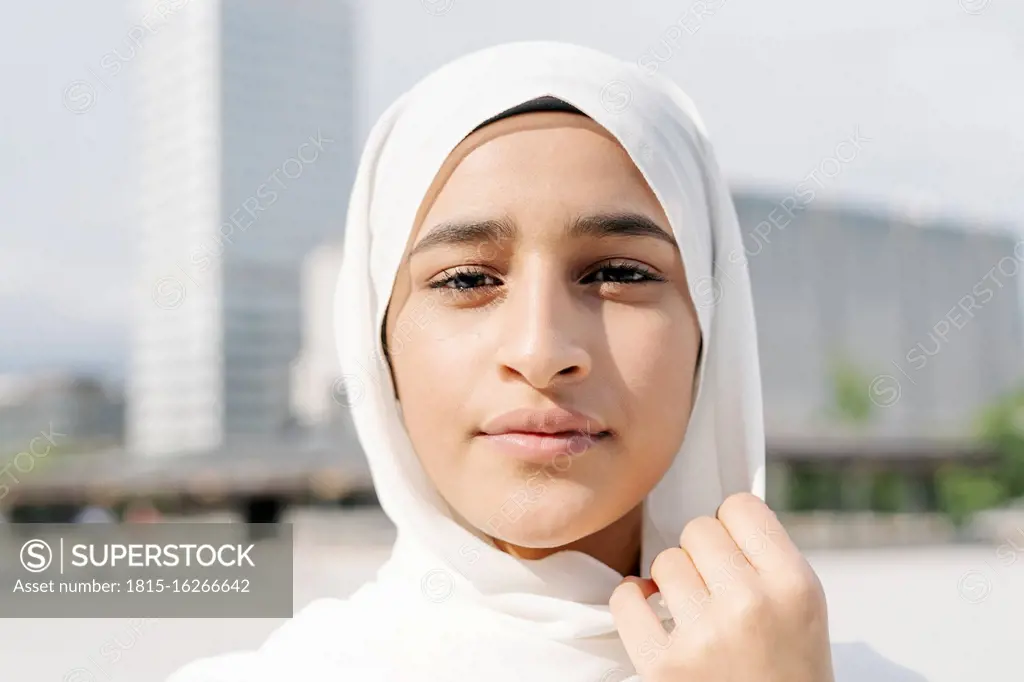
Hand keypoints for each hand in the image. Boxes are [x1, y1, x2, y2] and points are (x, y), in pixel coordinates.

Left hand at [609, 492, 833, 681]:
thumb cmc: (789, 673)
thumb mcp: (802, 607)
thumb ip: (767, 558)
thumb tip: (720, 514)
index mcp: (793, 584)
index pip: (740, 507)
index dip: (732, 524)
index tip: (732, 544)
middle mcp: (749, 604)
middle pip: (698, 530)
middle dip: (703, 554)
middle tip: (714, 585)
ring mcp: (703, 636)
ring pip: (664, 561)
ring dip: (674, 581)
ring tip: (694, 609)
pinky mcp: (663, 666)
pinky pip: (625, 600)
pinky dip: (632, 600)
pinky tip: (649, 610)